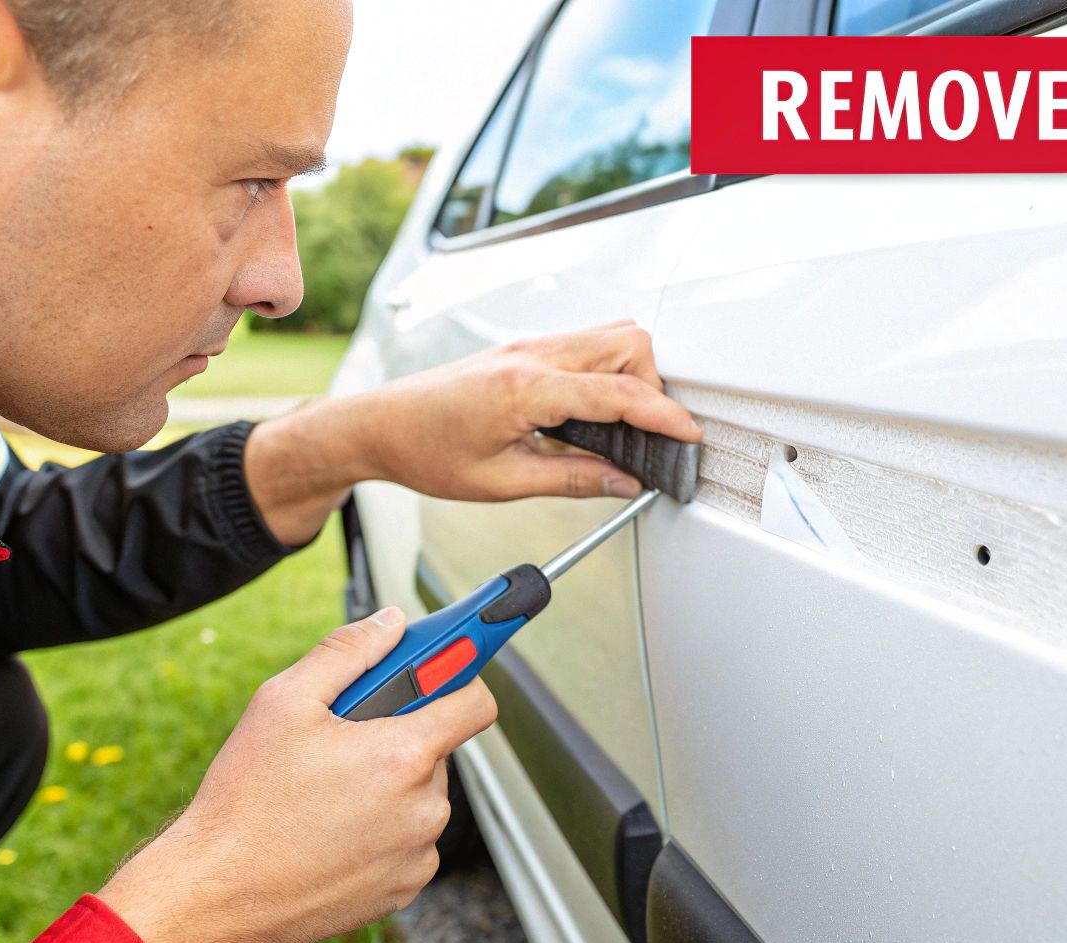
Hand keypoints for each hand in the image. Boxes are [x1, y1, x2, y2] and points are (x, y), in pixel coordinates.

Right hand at [97, 608, 496, 942]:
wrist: (220, 895)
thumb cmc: (247, 800)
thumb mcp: (284, 702)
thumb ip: (347, 652)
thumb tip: (390, 624)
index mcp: (403, 754)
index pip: (475, 702)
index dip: (459, 677)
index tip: (446, 667)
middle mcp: (424, 807)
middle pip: (436, 748)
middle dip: (398, 735)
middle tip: (342, 742)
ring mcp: (418, 852)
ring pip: (420, 795)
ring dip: (389, 785)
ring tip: (325, 793)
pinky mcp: (405, 887)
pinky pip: (409, 840)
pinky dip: (382, 829)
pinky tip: (331, 831)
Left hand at [242, 321, 701, 542]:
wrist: (378, 426)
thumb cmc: (424, 452)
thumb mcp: (502, 483)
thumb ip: (572, 480)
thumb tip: (623, 482)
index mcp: (525, 388)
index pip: (619, 393)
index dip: (665, 416)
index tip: (688, 436)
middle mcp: (531, 354)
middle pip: (628, 345)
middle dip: (653, 388)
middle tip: (648, 435)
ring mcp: (527, 345)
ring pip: (610, 335)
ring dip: (632, 374)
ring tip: (623, 424)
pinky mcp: (523, 348)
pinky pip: (585, 343)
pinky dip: (606, 370)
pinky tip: (593, 409)